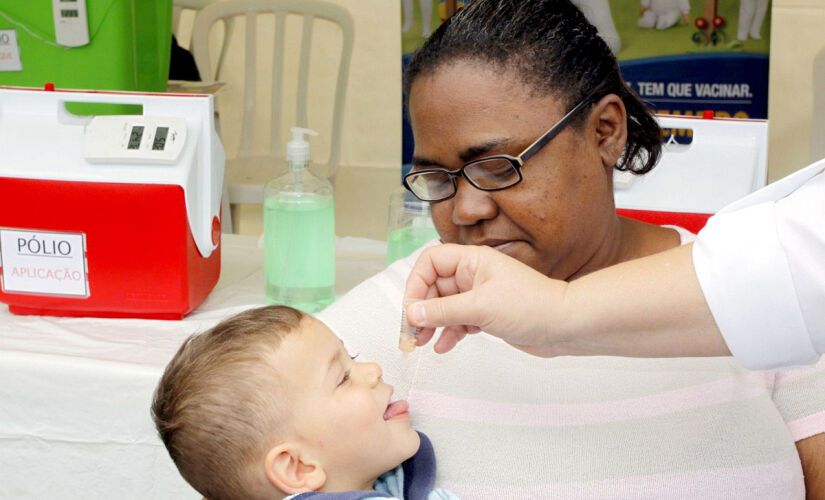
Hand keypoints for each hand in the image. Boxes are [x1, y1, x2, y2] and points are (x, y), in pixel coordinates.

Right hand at [403, 244, 570, 354]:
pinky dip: (449, 332)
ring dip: (431, 324)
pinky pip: (458, 321)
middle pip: (434, 286)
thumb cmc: (530, 306)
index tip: (411, 309)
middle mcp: (474, 275)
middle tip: (411, 333)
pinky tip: (444, 346)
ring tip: (421, 343)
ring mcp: (480, 295)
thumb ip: (442, 310)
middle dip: (421, 309)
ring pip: (444, 306)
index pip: (431, 262)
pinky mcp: (487, 315)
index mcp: (472, 261)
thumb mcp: (480, 307)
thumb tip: (412, 313)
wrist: (564, 326)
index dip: (416, 283)